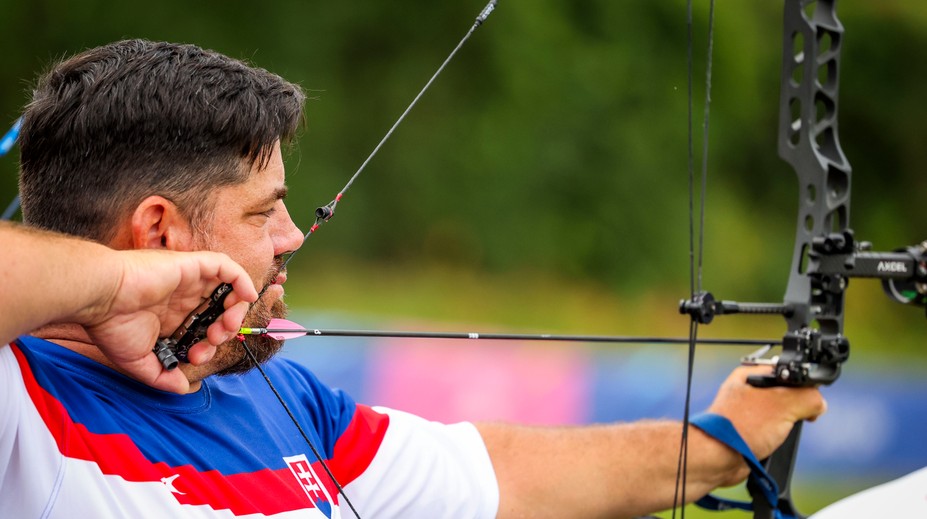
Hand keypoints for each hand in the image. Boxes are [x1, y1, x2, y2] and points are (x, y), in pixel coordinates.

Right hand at [79, 249, 257, 392]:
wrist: (100, 297)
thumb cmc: (111, 326)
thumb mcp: (139, 361)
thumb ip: (163, 376)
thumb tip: (184, 389)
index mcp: (172, 317)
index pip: (203, 330)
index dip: (207, 347)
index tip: (195, 358)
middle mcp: (183, 298)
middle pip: (220, 312)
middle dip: (225, 330)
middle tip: (214, 340)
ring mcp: (189, 281)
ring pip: (228, 290)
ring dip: (236, 309)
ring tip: (226, 325)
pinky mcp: (192, 265)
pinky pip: (227, 266)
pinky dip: (242, 279)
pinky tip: (247, 296)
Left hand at [705, 365, 826, 481]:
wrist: (718, 457)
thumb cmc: (741, 427)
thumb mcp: (783, 404)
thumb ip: (808, 397)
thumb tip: (819, 403)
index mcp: (752, 374)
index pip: (790, 372)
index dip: (805, 385)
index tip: (811, 400)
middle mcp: (749, 390)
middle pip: (789, 394)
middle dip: (798, 408)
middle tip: (795, 418)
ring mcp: (750, 411)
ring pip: (784, 414)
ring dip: (789, 426)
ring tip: (780, 432)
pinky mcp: (751, 430)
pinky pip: (776, 430)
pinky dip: (780, 437)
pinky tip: (774, 442)